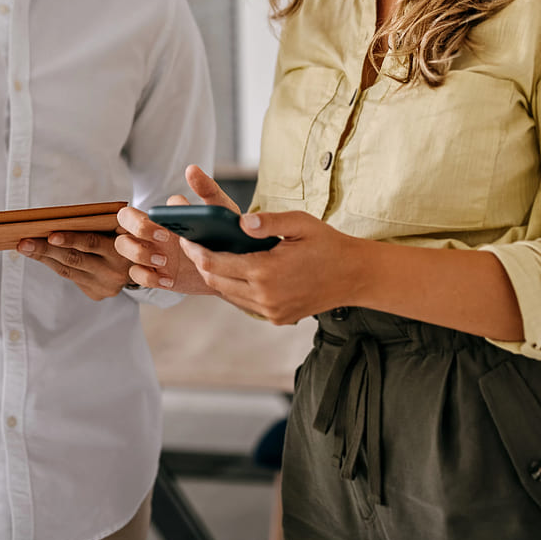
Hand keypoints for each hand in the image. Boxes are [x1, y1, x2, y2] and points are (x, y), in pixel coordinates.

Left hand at [18, 229, 131, 299]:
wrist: (147, 264)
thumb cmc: (129, 235)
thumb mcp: (126, 226)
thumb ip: (105, 222)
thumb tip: (62, 219)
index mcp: (123, 250)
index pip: (92, 243)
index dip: (71, 239)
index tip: (50, 234)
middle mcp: (115, 272)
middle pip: (74, 259)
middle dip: (46, 250)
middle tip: (24, 242)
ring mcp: (106, 286)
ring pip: (69, 271)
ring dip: (44, 258)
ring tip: (25, 247)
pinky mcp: (98, 294)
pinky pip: (72, 278)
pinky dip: (54, 265)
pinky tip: (41, 256)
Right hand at [114, 164, 236, 294]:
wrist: (234, 267)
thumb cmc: (223, 233)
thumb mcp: (220, 209)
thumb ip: (206, 188)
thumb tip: (191, 169)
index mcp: (164, 215)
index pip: (140, 209)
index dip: (151, 218)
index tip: (170, 228)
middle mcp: (152, 231)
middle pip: (123, 221)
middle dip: (137, 228)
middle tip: (163, 238)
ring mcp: (151, 252)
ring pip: (123, 246)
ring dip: (138, 254)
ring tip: (165, 261)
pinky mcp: (156, 274)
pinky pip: (135, 275)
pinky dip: (148, 277)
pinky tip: (168, 279)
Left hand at [178, 208, 364, 324]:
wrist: (354, 276)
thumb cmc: (327, 244)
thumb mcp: (300, 223)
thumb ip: (268, 221)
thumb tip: (240, 222)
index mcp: (267, 271)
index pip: (217, 263)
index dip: (197, 251)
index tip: (186, 238)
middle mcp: (265, 297)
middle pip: (217, 281)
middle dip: (201, 263)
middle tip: (192, 245)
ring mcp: (271, 311)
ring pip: (229, 295)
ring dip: (216, 276)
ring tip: (208, 256)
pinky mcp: (278, 318)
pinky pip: (244, 303)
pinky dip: (234, 288)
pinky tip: (233, 271)